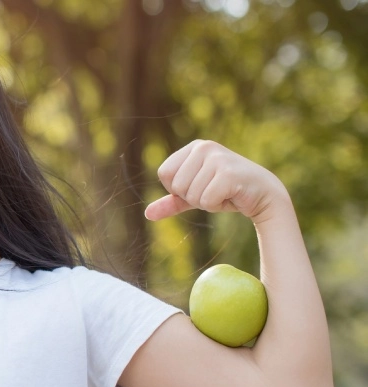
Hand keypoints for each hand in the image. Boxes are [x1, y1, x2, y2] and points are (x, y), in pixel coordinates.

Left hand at [145, 140, 289, 223]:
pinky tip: (231, 195)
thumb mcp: (195, 196)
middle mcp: (204, 148)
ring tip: (223, 192)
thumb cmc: (227, 192)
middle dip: (193, 197)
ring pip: (191, 194)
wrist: (264, 195)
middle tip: (214, 191)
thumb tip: (147, 214)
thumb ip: (172, 202)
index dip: (178, 189)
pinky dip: (216, 205)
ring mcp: (217, 158)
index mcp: (193, 148)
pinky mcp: (228, 173)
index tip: (199, 186)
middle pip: (176, 186)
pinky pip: (206, 200)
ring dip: (206, 202)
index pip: (164, 174)